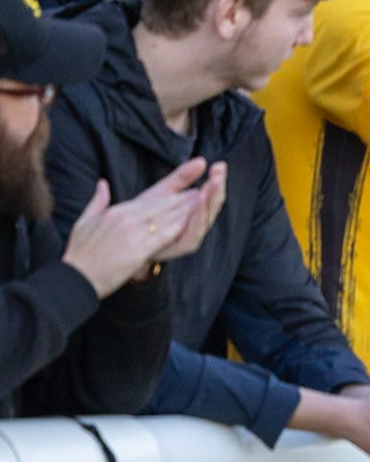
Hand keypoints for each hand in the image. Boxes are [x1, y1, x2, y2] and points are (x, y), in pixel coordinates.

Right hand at [61, 158, 216, 295]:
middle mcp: (125, 218)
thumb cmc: (79, 253)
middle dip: (184, 200)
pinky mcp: (136, 250)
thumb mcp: (85, 221)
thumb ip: (97, 201)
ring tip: (203, 204)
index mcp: (116, 212)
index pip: (150, 200)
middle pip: (161, 206)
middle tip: (204, 194)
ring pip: (165, 218)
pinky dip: (176, 228)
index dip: (172, 196)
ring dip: (186, 210)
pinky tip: (190, 223)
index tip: (189, 192)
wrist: (74, 277)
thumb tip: (102, 184)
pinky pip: (161, 236)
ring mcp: (131, 233)